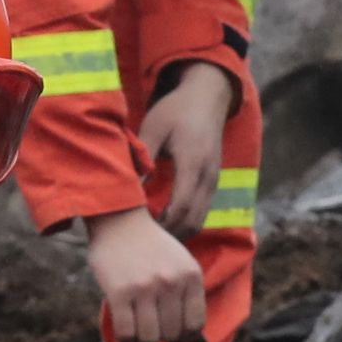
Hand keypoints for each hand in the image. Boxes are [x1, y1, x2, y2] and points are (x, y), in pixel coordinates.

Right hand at [83, 206, 207, 341]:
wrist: (120, 221)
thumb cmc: (152, 248)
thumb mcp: (180, 265)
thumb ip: (189, 298)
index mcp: (191, 276)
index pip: (195, 324)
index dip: (184, 338)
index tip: (173, 337)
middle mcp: (171, 282)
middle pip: (172, 334)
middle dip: (161, 339)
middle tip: (151, 332)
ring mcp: (145, 287)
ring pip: (150, 338)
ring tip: (137, 335)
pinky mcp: (119, 291)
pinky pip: (126, 332)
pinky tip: (125, 338)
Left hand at [138, 62, 236, 238]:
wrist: (207, 97)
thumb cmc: (176, 111)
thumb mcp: (154, 128)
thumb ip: (142, 157)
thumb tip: (127, 187)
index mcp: (192, 163)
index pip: (181, 206)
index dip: (163, 225)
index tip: (141, 232)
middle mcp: (207, 176)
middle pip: (193, 220)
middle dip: (169, 236)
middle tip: (142, 243)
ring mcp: (213, 181)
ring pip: (199, 220)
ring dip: (178, 233)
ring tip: (152, 238)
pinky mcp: (212, 182)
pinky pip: (201, 212)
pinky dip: (185, 223)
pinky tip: (164, 224)